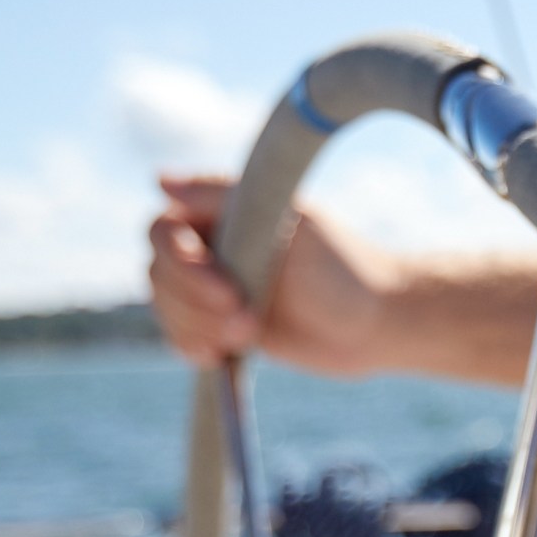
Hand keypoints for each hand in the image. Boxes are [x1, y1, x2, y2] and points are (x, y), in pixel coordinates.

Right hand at [145, 175, 398, 374]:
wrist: (378, 324)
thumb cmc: (344, 266)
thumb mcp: (292, 221)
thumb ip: (227, 197)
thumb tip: (160, 181)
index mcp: (224, 215)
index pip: (162, 231)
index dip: (180, 262)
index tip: (224, 285)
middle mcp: (214, 250)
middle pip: (158, 274)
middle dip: (193, 303)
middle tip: (247, 319)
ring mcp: (217, 291)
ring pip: (167, 309)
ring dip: (197, 328)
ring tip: (249, 334)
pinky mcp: (226, 328)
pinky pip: (184, 338)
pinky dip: (192, 347)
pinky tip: (219, 356)